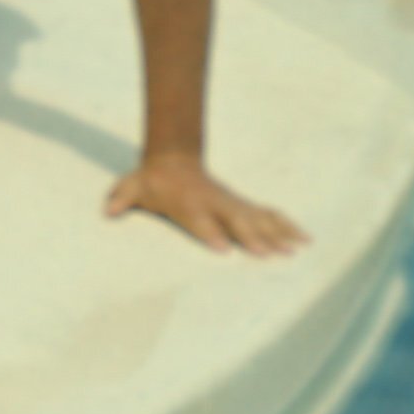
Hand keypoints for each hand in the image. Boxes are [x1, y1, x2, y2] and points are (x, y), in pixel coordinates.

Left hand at [103, 151, 307, 256]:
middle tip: (271, 254)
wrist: (173, 159)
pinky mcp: (243, 206)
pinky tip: (305, 238)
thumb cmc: (152, 182)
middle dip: (253, 238)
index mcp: (189, 204)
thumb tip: (108, 209)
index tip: (223, 249)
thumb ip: (121, 197)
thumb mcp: (132, 187)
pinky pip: (269, 215)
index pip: (200, 221)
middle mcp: (215, 205)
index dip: (210, 233)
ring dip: (279, 233)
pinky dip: (288, 225)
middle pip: (236, 222)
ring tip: (298, 248)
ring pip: (259, 219)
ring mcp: (232, 205)